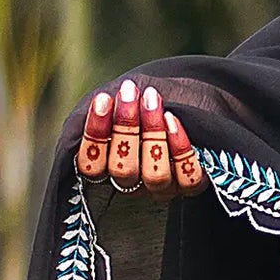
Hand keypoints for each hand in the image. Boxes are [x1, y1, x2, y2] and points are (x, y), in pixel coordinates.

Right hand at [76, 77, 206, 196]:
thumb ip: (105, 111)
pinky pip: (186, 178)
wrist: (183, 104)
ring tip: (152, 99)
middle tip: (129, 92)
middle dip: (126, 128)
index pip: (91, 165)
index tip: (103, 99)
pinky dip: (180, 149)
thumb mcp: (117, 107)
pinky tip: (173, 120)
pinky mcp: (188, 186)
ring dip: (153, 134)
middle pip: (123, 169)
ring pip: (155, 175)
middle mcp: (132, 183)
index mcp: (106, 169)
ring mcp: (161, 187)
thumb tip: (100, 102)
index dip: (95, 134)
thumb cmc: (140, 107)